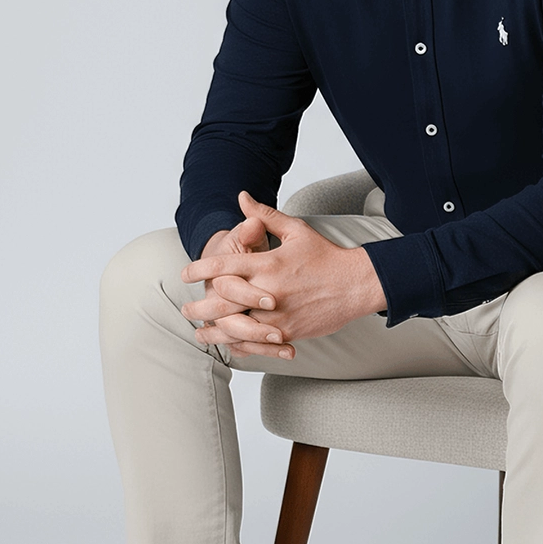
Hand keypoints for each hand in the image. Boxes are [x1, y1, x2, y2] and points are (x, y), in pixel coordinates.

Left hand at [181, 192, 386, 357]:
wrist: (356, 284)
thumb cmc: (326, 256)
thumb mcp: (296, 230)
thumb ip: (265, 217)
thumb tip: (243, 197)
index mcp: (268, 264)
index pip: (224, 267)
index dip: (200, 270)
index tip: (186, 273)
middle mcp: (269, 290)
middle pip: (224, 301)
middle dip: (201, 307)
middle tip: (186, 310)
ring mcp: (279, 314)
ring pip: (238, 327)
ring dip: (215, 331)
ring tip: (200, 333)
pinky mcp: (290, 331)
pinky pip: (259, 341)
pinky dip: (241, 344)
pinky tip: (230, 345)